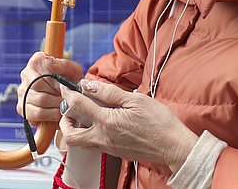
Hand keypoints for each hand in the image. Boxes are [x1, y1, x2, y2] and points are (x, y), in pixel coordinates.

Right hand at [16, 52, 83, 124]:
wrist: (71, 97)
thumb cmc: (71, 82)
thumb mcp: (72, 70)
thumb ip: (62, 64)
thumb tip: (49, 63)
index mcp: (36, 61)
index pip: (41, 68)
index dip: (55, 79)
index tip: (63, 86)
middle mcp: (26, 74)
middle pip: (38, 84)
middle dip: (56, 93)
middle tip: (66, 97)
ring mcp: (22, 91)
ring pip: (39, 99)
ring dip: (55, 104)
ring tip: (64, 104)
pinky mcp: (22, 107)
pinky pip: (36, 113)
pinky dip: (50, 114)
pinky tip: (58, 112)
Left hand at [59, 80, 198, 171]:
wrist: (173, 146)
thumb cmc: (158, 122)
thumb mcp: (135, 100)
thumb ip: (109, 92)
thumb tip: (89, 85)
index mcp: (106, 122)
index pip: (77, 106)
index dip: (68, 93)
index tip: (66, 87)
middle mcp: (103, 138)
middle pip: (70, 136)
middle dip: (65, 121)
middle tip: (70, 108)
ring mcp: (109, 147)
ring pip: (82, 142)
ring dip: (77, 128)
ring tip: (85, 113)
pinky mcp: (115, 152)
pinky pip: (95, 144)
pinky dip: (91, 132)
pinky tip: (102, 120)